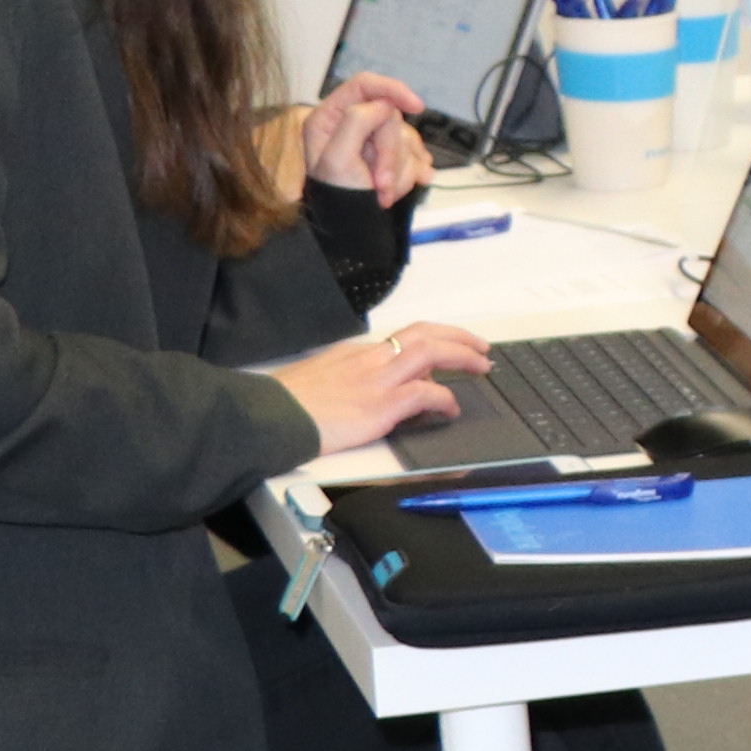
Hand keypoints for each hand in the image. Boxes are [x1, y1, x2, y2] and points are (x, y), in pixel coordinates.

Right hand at [273, 317, 489, 453]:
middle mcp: (370, 359)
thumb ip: (347, 380)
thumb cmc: (285, 405)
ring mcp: (377, 379)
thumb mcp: (319, 380)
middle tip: (481, 348)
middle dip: (458, 337)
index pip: (403, 338)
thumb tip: (366, 391)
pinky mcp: (381, 404)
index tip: (450, 345)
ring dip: (462, 357)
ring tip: (481, 367)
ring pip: (432, 352)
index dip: (434, 338)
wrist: (269, 417)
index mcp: (355, 354)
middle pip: (425, 334)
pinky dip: (445, 398)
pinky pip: (426, 393)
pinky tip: (452, 408)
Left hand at [279, 73, 432, 204]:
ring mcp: (371, 141)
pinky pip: (414, 153)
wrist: (350, 233)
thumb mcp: (338, 159)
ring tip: (384, 194)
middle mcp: (350, 124)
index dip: (393, 90)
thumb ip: (357, 122)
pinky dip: (412, 171)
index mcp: (329, 118)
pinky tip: (409, 184)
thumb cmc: (337, 197)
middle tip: (381, 183)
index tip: (417, 107)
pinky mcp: (389, 156)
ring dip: (400, 169)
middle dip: (391, 153)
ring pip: (405, 137)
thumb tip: (384, 106)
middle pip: (390, 117)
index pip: (365, 84)